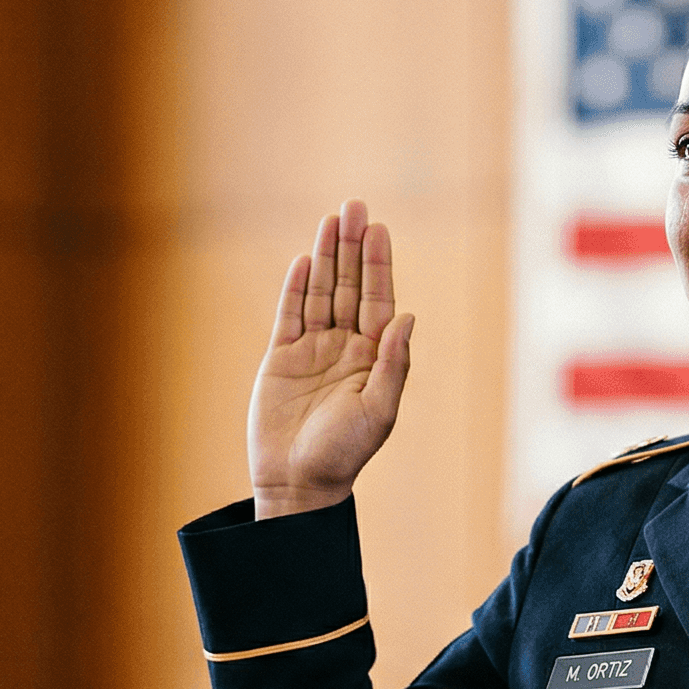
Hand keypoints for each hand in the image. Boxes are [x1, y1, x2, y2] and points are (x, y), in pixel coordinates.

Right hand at [248, 200, 414, 517]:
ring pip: (320, 293)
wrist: (298, 482)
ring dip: (326, 256)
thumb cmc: (345, 453)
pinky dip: (296, 287)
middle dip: (353, 247)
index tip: (378, 229)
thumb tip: (407, 317)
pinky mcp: (281, 359)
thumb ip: (393, 363)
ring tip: (330, 219)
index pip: (378, 300)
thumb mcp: (379, 411)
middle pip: (350, 286)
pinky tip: (305, 260)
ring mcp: (312, 350)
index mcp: (373, 357)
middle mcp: (345, 347)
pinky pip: (289, 314)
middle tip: (354, 206)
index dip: (378, 264)